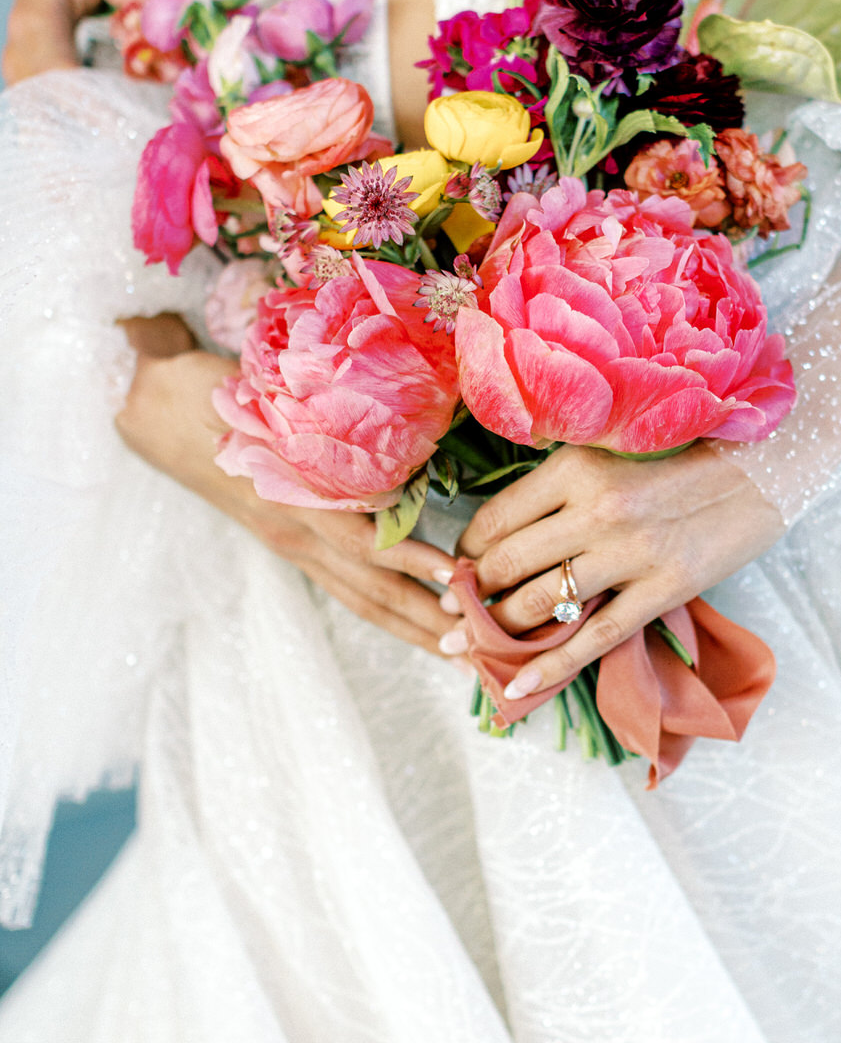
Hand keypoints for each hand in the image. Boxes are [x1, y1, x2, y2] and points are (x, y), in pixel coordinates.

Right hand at [114, 317, 460, 654]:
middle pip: (370, 589)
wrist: (156, 407)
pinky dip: (387, 607)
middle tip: (480, 645)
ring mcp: (293, 543)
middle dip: (426, 620)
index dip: (410, 562)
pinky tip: (420, 620)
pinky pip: (346, 587)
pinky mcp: (292, 544)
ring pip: (361, 599)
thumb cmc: (218, 391)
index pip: (362, 542)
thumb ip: (325, 413)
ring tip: (461, 651)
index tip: (458, 579)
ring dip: (412, 627)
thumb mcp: (270, 395)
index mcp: (292, 496)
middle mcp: (296, 531)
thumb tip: (393, 406)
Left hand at [443, 444, 783, 698]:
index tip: (459, 570)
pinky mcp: (662, 590)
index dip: (466, 553)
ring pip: (541, 604)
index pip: (495, 520)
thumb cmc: (679, 461)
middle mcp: (596, 509)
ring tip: (475, 646)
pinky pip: (592, 638)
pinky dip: (548, 668)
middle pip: (508, 564)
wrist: (761, 472)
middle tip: (455, 614)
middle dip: (472, 597)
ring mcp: (630, 553)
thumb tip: (499, 536)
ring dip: (499, 631)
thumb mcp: (610, 456)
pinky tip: (516, 686)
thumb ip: (559, 489)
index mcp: (575, 468)